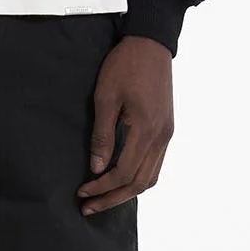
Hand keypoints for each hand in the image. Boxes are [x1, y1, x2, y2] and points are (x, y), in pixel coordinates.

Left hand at [78, 34, 174, 215]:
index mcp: (146, 129)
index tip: (82, 191)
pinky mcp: (167, 129)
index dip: (102, 187)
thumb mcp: (106, 98)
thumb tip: (97, 168)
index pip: (124, 172)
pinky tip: (121, 178)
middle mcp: (162, 136)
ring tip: (104, 197)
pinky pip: (156, 163)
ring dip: (127, 191)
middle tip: (89, 207)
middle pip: (140, 183)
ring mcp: (167, 134)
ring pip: (151, 177)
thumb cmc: (125, 65)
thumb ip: (102, 135)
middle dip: (113, 198)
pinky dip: (139, 177)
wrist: (151, 43)